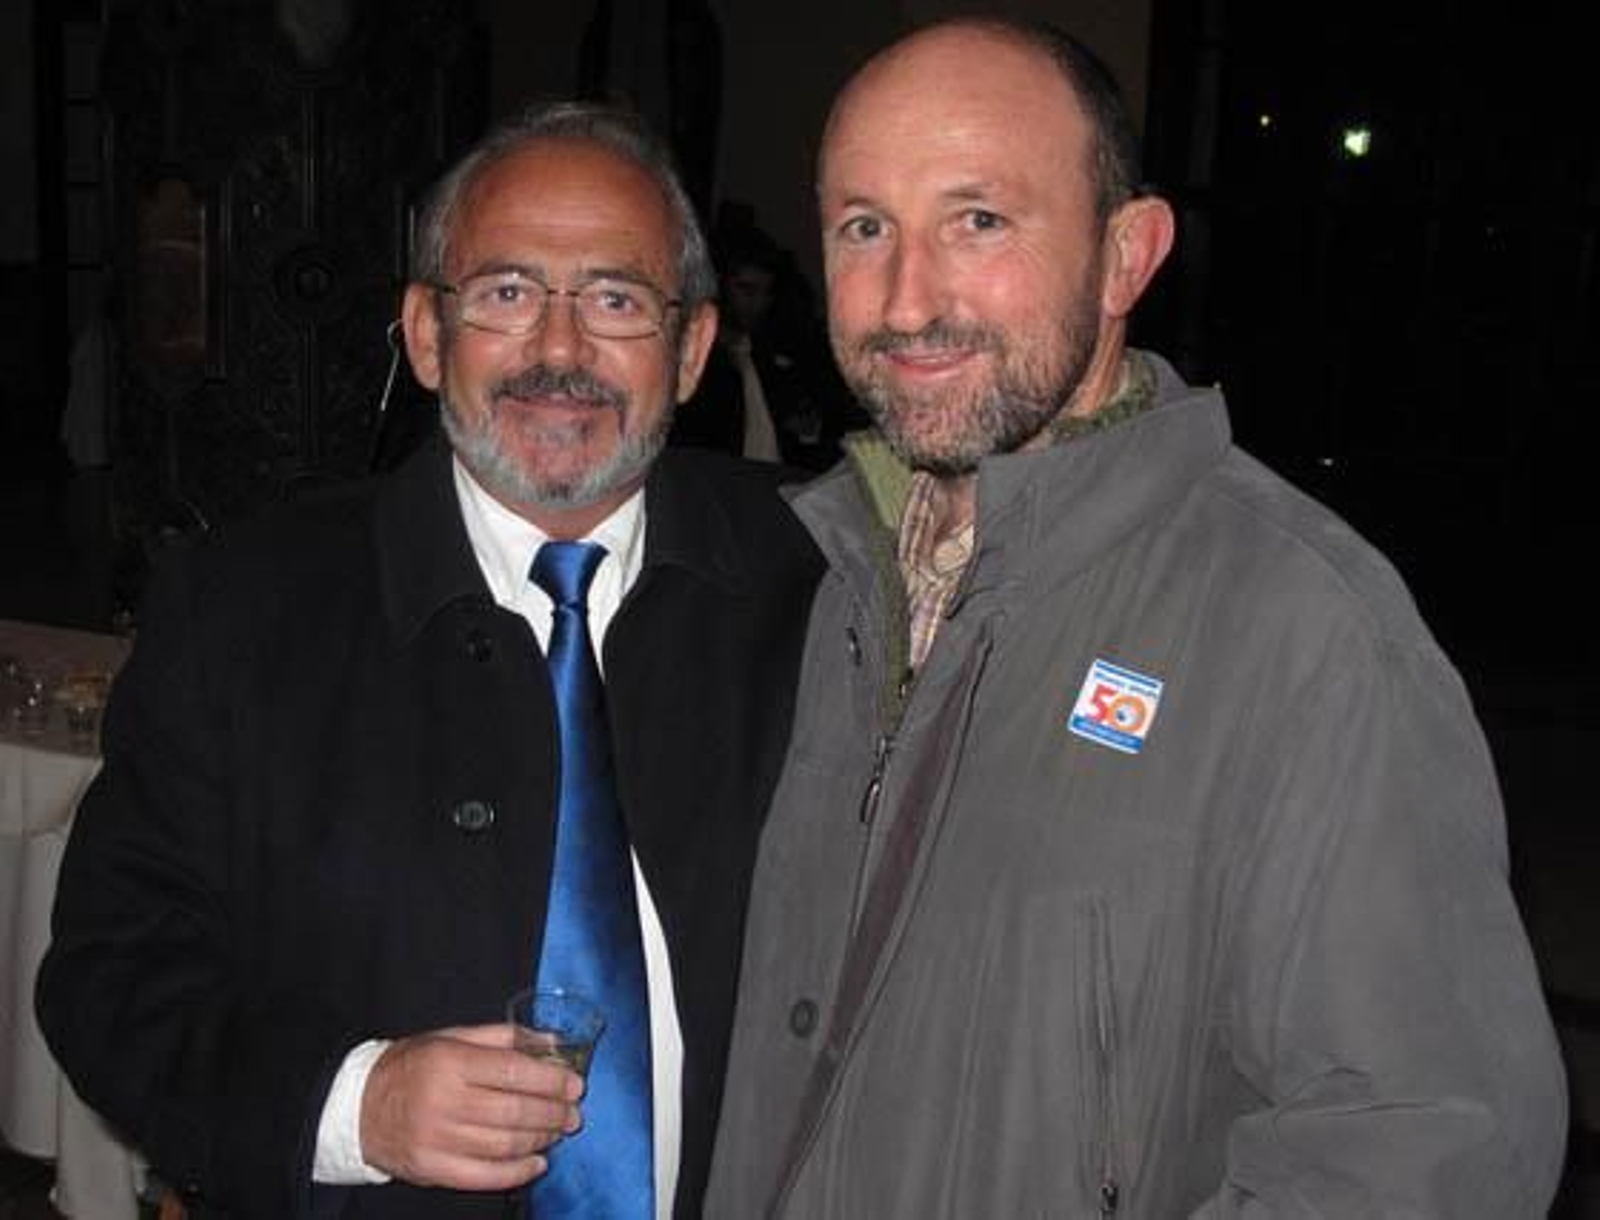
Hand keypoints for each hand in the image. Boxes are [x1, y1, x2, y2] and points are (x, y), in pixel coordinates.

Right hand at [360, 1023, 583, 1189]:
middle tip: (574, 1112)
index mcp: (450, 1062)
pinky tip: (537, 1163)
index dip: (551, 1080)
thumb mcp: (452, 1037)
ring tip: (558, 1132)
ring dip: (540, 1140)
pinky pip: (484, 1176)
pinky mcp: (432, 1169)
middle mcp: (443, 1101)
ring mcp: (437, 1140)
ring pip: (504, 1145)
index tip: (575, 1084)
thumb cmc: (412, 1066)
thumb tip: (553, 1040)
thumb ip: (504, 1037)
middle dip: (553, 1113)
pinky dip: (517, 1172)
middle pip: (514, 1112)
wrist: (358, 1107)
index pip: (513, 1072)